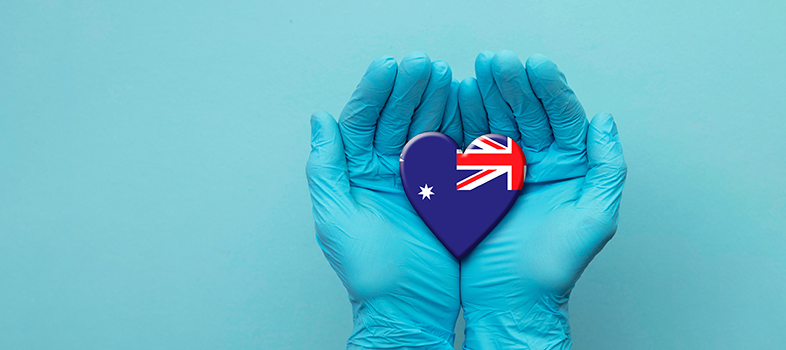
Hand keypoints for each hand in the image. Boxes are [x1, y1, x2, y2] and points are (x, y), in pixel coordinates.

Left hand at [307, 52, 465, 348]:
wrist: (410, 308)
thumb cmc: (369, 273)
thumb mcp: (337, 218)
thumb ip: (327, 168)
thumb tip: (320, 120)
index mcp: (356, 173)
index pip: (362, 121)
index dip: (375, 92)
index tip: (390, 66)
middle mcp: (384, 171)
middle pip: (395, 118)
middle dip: (408, 88)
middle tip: (422, 63)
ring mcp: (416, 180)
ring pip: (424, 128)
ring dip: (433, 100)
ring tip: (444, 75)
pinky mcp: (446, 191)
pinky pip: (451, 151)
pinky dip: (458, 126)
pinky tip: (465, 104)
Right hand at [455, 51, 626, 349]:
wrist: (511, 301)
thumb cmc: (555, 268)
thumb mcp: (595, 217)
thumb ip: (606, 167)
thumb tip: (603, 121)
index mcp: (570, 166)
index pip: (561, 116)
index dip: (549, 89)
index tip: (534, 65)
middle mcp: (539, 162)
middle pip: (527, 112)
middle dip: (513, 84)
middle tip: (497, 60)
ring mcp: (505, 170)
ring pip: (498, 121)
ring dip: (488, 94)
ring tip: (476, 71)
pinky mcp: (475, 182)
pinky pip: (470, 143)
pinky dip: (463, 120)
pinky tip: (458, 98)